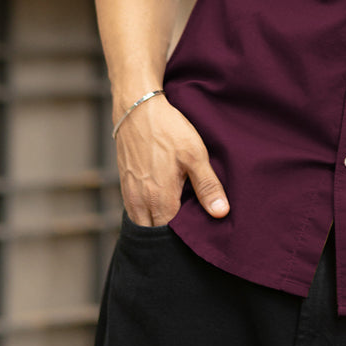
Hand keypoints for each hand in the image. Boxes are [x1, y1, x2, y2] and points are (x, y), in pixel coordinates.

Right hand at [114, 93, 229, 225]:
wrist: (137, 108)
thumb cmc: (168, 130)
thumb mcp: (195, 155)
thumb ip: (207, 186)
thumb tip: (221, 213)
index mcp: (159, 199)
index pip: (170, 236)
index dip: (184, 237)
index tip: (198, 230)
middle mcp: (139, 202)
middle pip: (154, 233)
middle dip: (169, 236)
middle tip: (188, 226)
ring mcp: (129, 194)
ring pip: (142, 224)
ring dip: (157, 225)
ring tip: (177, 216)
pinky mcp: (124, 184)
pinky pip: (134, 211)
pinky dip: (147, 213)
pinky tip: (163, 203)